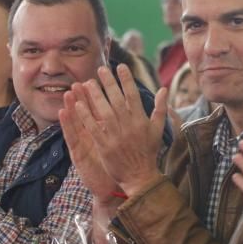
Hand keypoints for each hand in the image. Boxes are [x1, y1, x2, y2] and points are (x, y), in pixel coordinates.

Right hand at [60, 86, 119, 203]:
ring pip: (76, 121)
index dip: (97, 95)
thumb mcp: (124, 143)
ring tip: (68, 92)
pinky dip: (66, 124)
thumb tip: (132, 107)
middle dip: (83, 97)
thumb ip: (127, 125)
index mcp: (104, 130)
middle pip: (86, 113)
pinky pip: (71, 136)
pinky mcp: (78, 153)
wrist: (111, 188)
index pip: (100, 109)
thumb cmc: (119, 165)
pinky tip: (62, 113)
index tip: (95, 79)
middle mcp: (92, 135)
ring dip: (72, 106)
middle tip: (79, 81)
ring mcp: (84, 143)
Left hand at [73, 65, 167, 196]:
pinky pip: (93, 127)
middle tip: (100, 69)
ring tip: (87, 82)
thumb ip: (160, 108)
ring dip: (95, 96)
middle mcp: (129, 125)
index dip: (127, 80)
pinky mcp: (105, 145)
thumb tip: (164, 89)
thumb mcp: (158, 129)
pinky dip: (85, 116)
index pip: (133, 95)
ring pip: (104, 110)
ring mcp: (116, 135)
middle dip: (108, 83)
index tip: (121, 66)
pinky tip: (78, 105)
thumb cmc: (149, 152)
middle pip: (117, 99)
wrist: (141, 176)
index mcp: (141, 120)